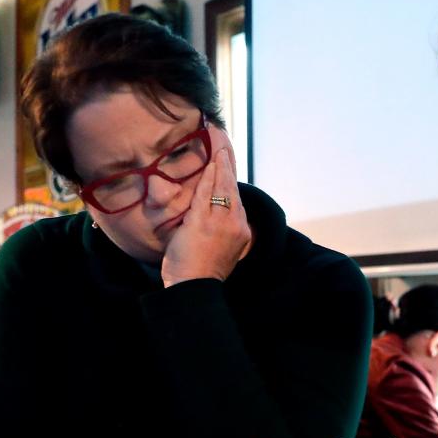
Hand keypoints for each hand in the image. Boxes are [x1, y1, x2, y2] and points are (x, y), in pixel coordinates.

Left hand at [161, 147, 252, 286]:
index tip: (230, 168)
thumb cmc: (203, 272)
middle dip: (229, 168)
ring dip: (220, 167)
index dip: (233, 182)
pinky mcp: (203, 222)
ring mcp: (220, 222)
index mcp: (243, 232)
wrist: (194, 287)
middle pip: (233, 190)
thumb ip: (224, 233)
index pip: (237, 201)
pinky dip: (208, 176)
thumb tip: (218, 219)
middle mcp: (237, 225)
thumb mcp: (224, 251)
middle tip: (225, 149)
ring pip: (223, 188)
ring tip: (219, 150)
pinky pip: (207, 193)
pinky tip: (210, 164)